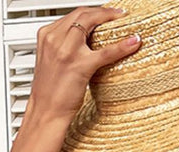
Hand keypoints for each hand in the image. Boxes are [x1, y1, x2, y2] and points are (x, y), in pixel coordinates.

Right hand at [27, 6, 141, 122]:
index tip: (103, 14)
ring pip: (91, 23)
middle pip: (82, 13)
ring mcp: (66, 50)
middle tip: (116, 13)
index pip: (72, 15)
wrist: (46, 112)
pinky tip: (133, 42)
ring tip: (122, 20)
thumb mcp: (52, 62)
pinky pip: (105, 52)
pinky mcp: (80, 65)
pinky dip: (121, 46)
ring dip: (109, 18)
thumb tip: (83, 43)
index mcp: (46, 36)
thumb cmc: (50, 93)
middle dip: (102, 11)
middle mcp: (54, 39)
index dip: (91, 12)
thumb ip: (64, 47)